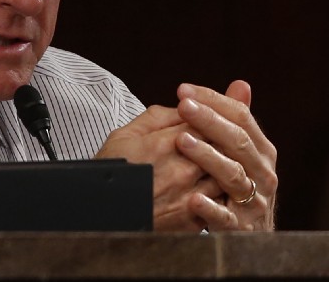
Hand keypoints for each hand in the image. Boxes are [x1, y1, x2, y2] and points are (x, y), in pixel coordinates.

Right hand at [96, 105, 222, 230]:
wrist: (101, 213)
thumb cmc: (111, 173)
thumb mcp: (124, 136)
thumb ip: (157, 117)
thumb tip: (183, 108)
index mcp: (167, 144)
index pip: (206, 123)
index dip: (209, 120)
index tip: (205, 122)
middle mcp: (183, 170)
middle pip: (222, 148)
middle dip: (220, 144)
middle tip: (215, 142)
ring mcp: (190, 197)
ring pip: (227, 176)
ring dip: (223, 169)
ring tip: (212, 167)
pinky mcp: (193, 220)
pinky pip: (219, 203)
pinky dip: (217, 194)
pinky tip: (207, 189)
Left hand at [174, 81, 277, 229]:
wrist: (244, 230)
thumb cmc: (234, 180)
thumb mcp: (237, 149)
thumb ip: (235, 120)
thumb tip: (241, 84)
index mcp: (261, 150)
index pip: (240, 117)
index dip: (213, 101)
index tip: (183, 90)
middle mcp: (263, 173)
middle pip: (237, 141)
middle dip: (209, 121)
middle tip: (183, 106)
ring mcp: (253, 200)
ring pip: (232, 174)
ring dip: (207, 156)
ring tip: (181, 141)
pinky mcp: (239, 227)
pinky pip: (224, 216)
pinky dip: (209, 207)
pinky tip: (192, 197)